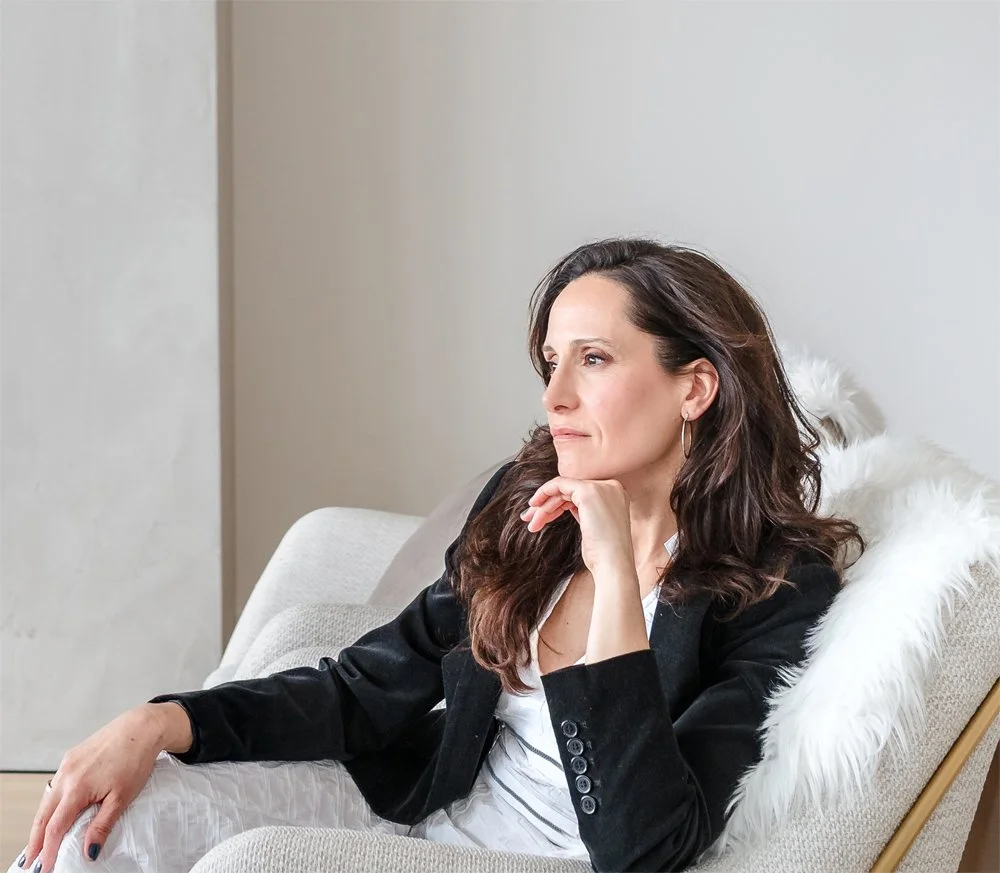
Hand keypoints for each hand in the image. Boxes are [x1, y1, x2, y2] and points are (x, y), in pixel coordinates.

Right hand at [18, 704, 168, 872]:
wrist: (141, 727)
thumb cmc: (135, 760)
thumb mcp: (122, 798)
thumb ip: (102, 825)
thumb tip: (88, 852)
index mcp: (77, 788)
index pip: (55, 828)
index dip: (48, 851)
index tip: (45, 868)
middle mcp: (66, 776)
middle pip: (43, 816)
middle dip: (35, 841)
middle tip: (31, 862)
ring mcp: (66, 764)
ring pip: (47, 800)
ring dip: (41, 822)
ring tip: (39, 843)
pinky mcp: (71, 757)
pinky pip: (55, 785)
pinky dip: (51, 803)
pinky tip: (54, 812)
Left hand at [520, 476, 634, 574]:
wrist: (613, 565)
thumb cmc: (603, 555)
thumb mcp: (593, 527)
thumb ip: (583, 512)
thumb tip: (560, 505)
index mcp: (615, 495)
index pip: (580, 494)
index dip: (558, 504)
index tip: (541, 517)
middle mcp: (611, 487)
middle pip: (570, 491)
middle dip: (547, 505)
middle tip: (530, 519)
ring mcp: (601, 487)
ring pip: (562, 489)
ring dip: (544, 506)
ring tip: (531, 523)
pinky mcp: (588, 491)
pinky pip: (559, 484)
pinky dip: (544, 492)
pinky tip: (535, 507)